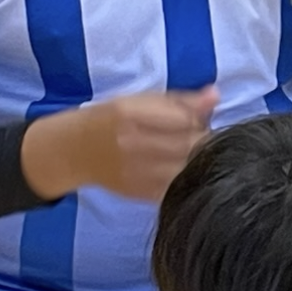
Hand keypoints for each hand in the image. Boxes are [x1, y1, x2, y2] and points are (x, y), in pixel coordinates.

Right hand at [22, 89, 218, 202]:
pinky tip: (178, 168)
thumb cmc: (111, 119)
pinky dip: (189, 176)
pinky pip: (183, 185)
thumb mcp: (138, 100)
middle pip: (194, 144)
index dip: (200, 120)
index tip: (197, 120)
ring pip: (193, 167)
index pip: (188, 119)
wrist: (75, 152)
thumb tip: (215, 96)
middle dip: (203, 139)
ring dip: (199, 159)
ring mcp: (140, 173)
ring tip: (186, 152)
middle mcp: (135, 145)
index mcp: (131, 115)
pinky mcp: (146, 194)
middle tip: (193, 137)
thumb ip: (179, 100)